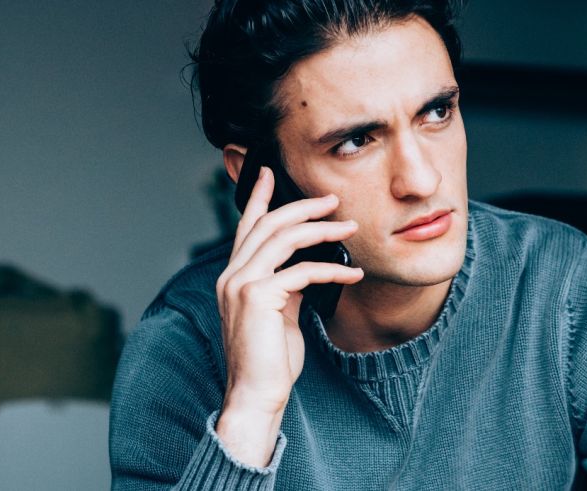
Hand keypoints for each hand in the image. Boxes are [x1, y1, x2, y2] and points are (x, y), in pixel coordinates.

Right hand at [214, 166, 361, 464]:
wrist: (256, 395)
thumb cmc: (270, 360)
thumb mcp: (279, 314)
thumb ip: (285, 286)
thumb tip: (306, 267)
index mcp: (234, 277)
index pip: (247, 227)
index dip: (260, 198)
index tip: (270, 172)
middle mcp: (232, 275)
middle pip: (268, 224)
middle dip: (303, 207)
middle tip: (333, 201)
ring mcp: (241, 284)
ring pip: (284, 239)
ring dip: (322, 229)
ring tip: (349, 228)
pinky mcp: (259, 297)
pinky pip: (302, 270)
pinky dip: (333, 268)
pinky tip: (354, 272)